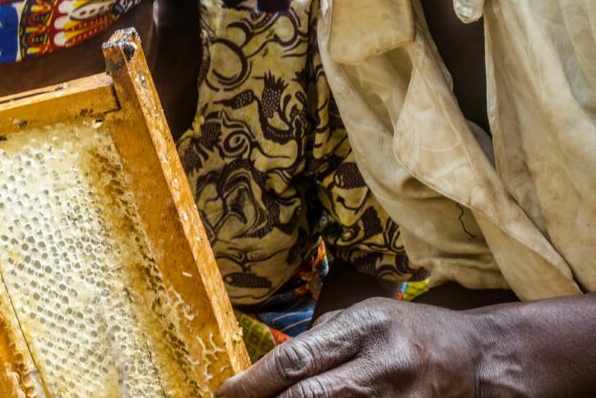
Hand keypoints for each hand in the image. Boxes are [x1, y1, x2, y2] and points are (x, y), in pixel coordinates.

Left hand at [216, 298, 482, 397]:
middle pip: (309, 397)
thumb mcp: (365, 317)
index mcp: (367, 327)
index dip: (256, 380)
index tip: (227, 391)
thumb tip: (270, 366)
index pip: (298, 358)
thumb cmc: (411, 331)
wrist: (479, 359)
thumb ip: (321, 340)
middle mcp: (383, 366)